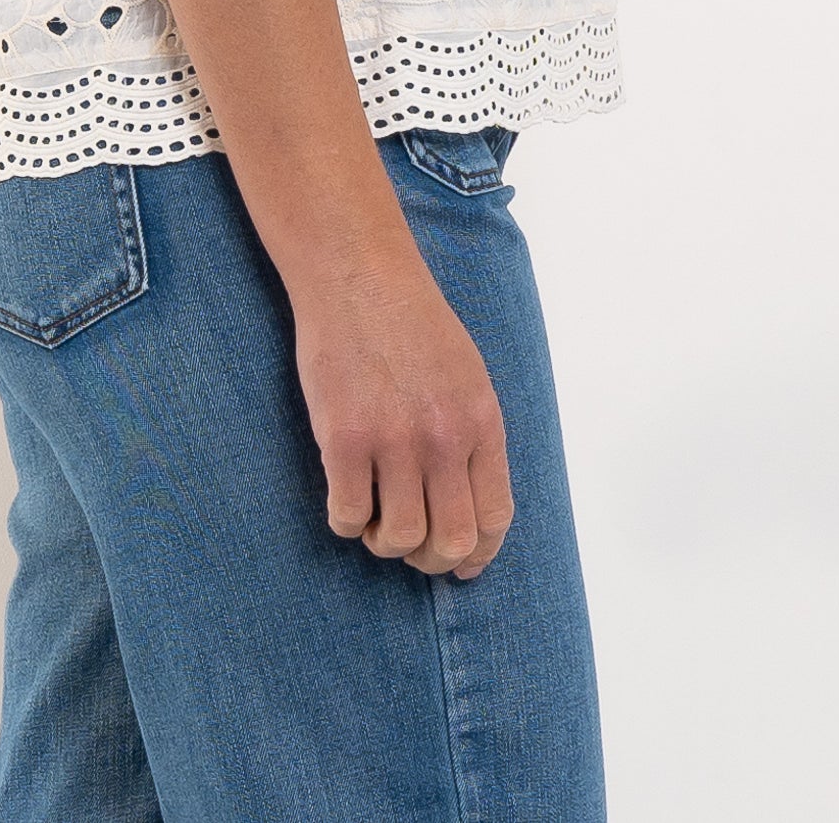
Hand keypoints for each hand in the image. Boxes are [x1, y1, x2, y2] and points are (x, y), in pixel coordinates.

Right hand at [292, 248, 513, 578]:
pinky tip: (345, 496)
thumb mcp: (468, 374)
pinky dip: (346, 521)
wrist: (358, 274)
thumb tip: (469, 501)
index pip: (494, 518)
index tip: (460, 564)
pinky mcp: (344, 438)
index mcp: (482, 421)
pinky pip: (348, 516)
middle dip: (430, 559)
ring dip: (384, 542)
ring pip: (398, 538)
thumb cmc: (410, 320)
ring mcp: (394, 440)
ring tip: (373, 518)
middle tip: (409, 542)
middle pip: (450, 542)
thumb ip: (472, 434)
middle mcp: (444, 438)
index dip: (478, 554)